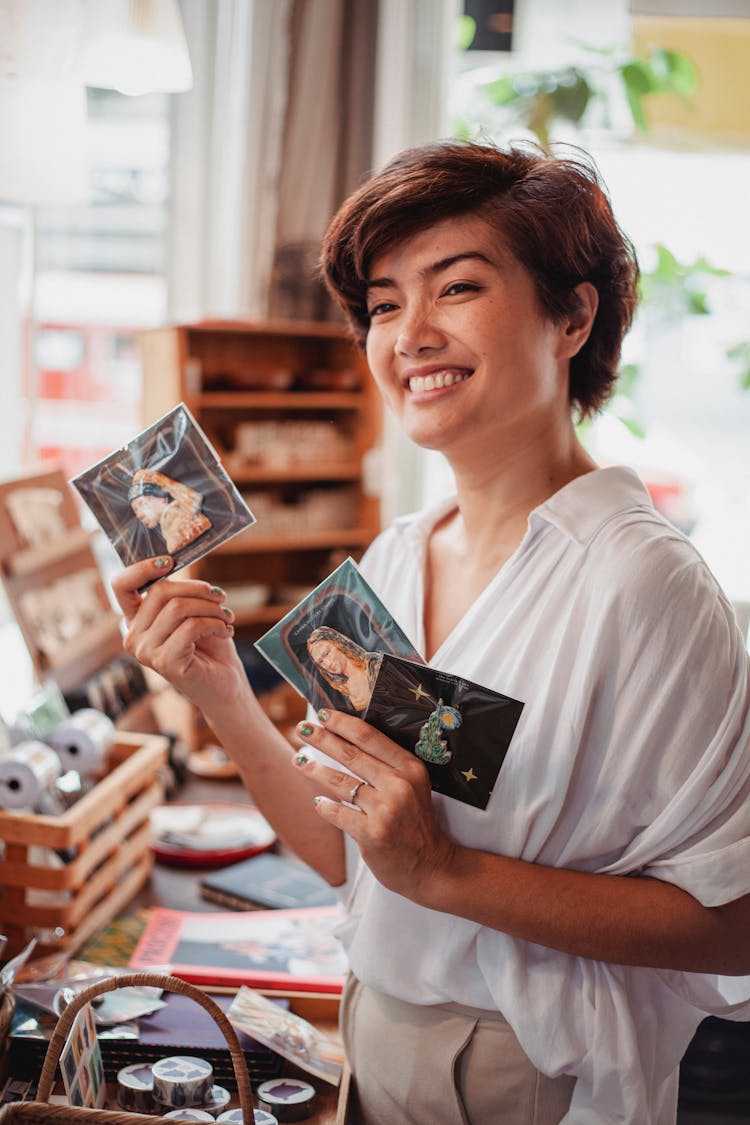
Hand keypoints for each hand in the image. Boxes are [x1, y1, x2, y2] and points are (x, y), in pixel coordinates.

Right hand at [111, 556, 247, 716]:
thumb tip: (173, 562)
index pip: (121, 585)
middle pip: (161, 591)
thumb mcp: (192, 612)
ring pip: (179, 607)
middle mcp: (133, 636)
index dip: (143, 568)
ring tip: (227, 618)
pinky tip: (226, 632)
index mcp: (136, 620)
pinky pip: (191, 626)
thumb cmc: (211, 646)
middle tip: (221, 598)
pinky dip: (215, 624)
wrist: (226, 685)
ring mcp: (145, 651)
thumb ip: (178, 593)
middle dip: (198, 590)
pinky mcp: (164, 662)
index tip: (170, 562)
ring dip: (211, 608)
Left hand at [293, 709, 456, 902]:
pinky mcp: (372, 833)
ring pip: (340, 782)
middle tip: (301, 729)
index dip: (343, 723)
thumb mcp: (412, 787)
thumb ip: (387, 766)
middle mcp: (399, 785)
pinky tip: (318, 801)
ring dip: (315, 770)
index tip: (323, 714)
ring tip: (299, 761)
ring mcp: (385, 810)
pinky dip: (325, 806)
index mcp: (411, 768)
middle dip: (322, 739)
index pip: (370, 737)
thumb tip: (346, 740)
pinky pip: (338, 812)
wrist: (430, 866)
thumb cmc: (415, 822)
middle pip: (351, 755)